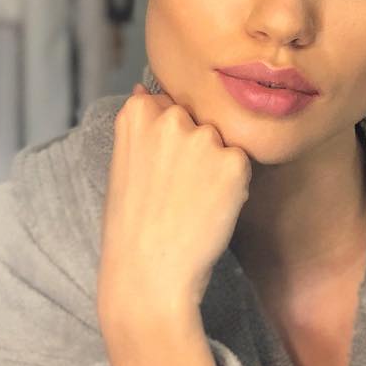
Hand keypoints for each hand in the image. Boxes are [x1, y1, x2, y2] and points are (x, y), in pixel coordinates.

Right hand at [98, 85, 250, 331]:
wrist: (149, 275)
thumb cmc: (133, 227)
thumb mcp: (123, 165)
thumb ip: (141, 127)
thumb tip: (146, 89)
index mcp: (138, 111)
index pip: (170, 107)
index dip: (170, 145)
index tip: (160, 174)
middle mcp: (171, 116)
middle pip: (201, 123)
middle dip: (197, 151)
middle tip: (177, 194)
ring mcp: (204, 138)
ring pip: (224, 144)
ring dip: (217, 169)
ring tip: (191, 204)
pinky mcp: (234, 162)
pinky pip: (242, 167)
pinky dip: (234, 189)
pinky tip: (209, 211)